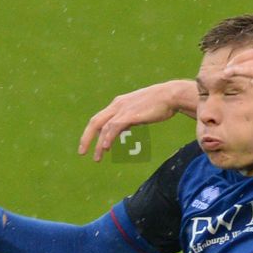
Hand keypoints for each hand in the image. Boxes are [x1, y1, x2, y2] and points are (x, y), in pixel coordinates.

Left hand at [80, 79, 195, 160]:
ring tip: (97, 157)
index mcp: (119, 104)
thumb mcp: (139, 111)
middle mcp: (117, 105)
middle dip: (86, 138)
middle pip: (95, 122)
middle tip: (82, 152)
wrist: (171, 95)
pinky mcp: (131, 114)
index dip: (91, 132)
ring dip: (98, 144)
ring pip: (104, 127)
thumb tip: (123, 129)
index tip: (89, 145)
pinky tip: (106, 147)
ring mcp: (123, 109)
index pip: (99, 119)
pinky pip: (115, 126)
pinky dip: (108, 137)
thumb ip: (129, 119)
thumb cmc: (159, 104)